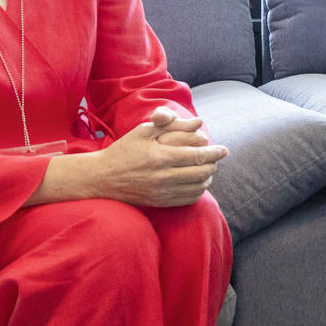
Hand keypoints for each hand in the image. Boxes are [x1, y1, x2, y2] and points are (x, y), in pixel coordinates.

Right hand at [89, 110, 228, 206]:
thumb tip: (199, 121)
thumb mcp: (143, 131)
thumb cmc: (123, 150)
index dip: (215, 153)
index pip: (197, 156)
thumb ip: (172, 125)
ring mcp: (162, 192)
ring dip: (208, 178)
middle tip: (215, 158)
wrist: (102, 178)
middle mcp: (163, 177)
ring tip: (207, 169)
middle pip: (202, 172)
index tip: (224, 149)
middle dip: (213, 164)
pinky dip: (198, 191)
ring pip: (198, 187)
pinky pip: (189, 199)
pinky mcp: (160, 203)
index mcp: (160, 157)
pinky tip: (197, 182)